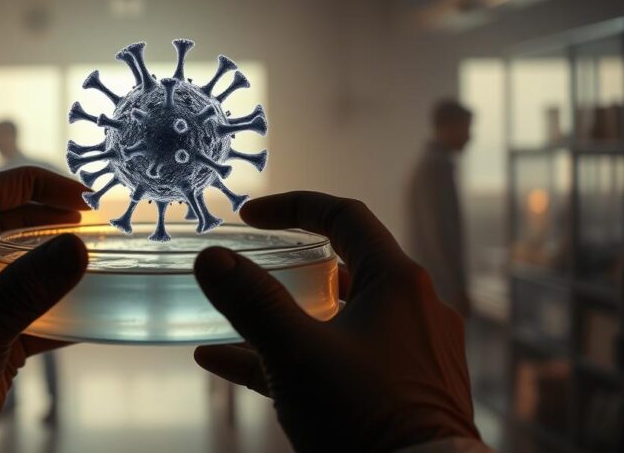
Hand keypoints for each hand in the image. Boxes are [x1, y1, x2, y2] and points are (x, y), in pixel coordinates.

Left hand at [0, 168, 89, 451]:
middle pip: (3, 221)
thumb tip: (79, 246)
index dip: (32, 184)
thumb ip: (31, 284)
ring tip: (92, 256)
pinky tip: (89, 313)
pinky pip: (26, 311)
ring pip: (15, 264)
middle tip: (90, 220)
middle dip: (45, 214)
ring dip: (51, 257)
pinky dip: (56, 308)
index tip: (78, 196)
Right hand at [193, 192, 478, 452]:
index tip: (247, 217)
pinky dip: (296, 358)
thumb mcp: (296, 354)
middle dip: (285, 271)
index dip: (292, 207)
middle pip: (343, 269)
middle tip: (247, 273)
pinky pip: (342, 361)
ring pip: (338, 319)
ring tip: (229, 329)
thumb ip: (251, 302)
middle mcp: (414, 309)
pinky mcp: (405, 392)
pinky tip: (232, 366)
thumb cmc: (363, 416)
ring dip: (284, 320)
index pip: (344, 217)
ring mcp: (413, 353)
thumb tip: (209, 258)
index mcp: (398, 283)